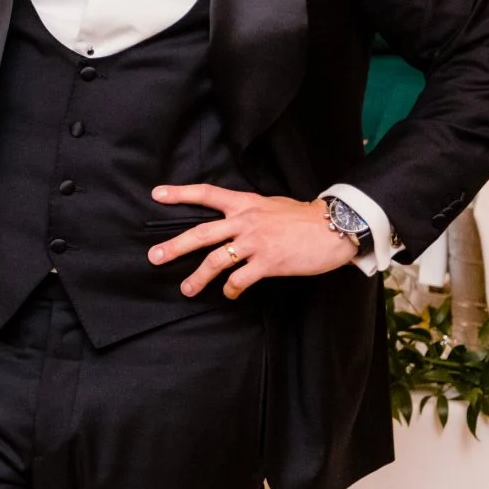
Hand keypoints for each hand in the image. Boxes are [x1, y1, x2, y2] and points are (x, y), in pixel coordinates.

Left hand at [147, 184, 358, 299]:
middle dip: (175, 247)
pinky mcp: (268, 262)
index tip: (157, 195)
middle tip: (154, 257)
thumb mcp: (270, 204)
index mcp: (244, 204)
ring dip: (198, 277)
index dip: (180, 193)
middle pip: (201, 234)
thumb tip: (230, 221)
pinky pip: (240, 279)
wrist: (334, 227)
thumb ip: (248, 212)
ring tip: (186, 289)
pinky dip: (231, 289)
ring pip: (216, 261)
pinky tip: (230, 294)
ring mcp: (255, 243)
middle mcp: (245, 221)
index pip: (206, 194)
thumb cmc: (303, 217)